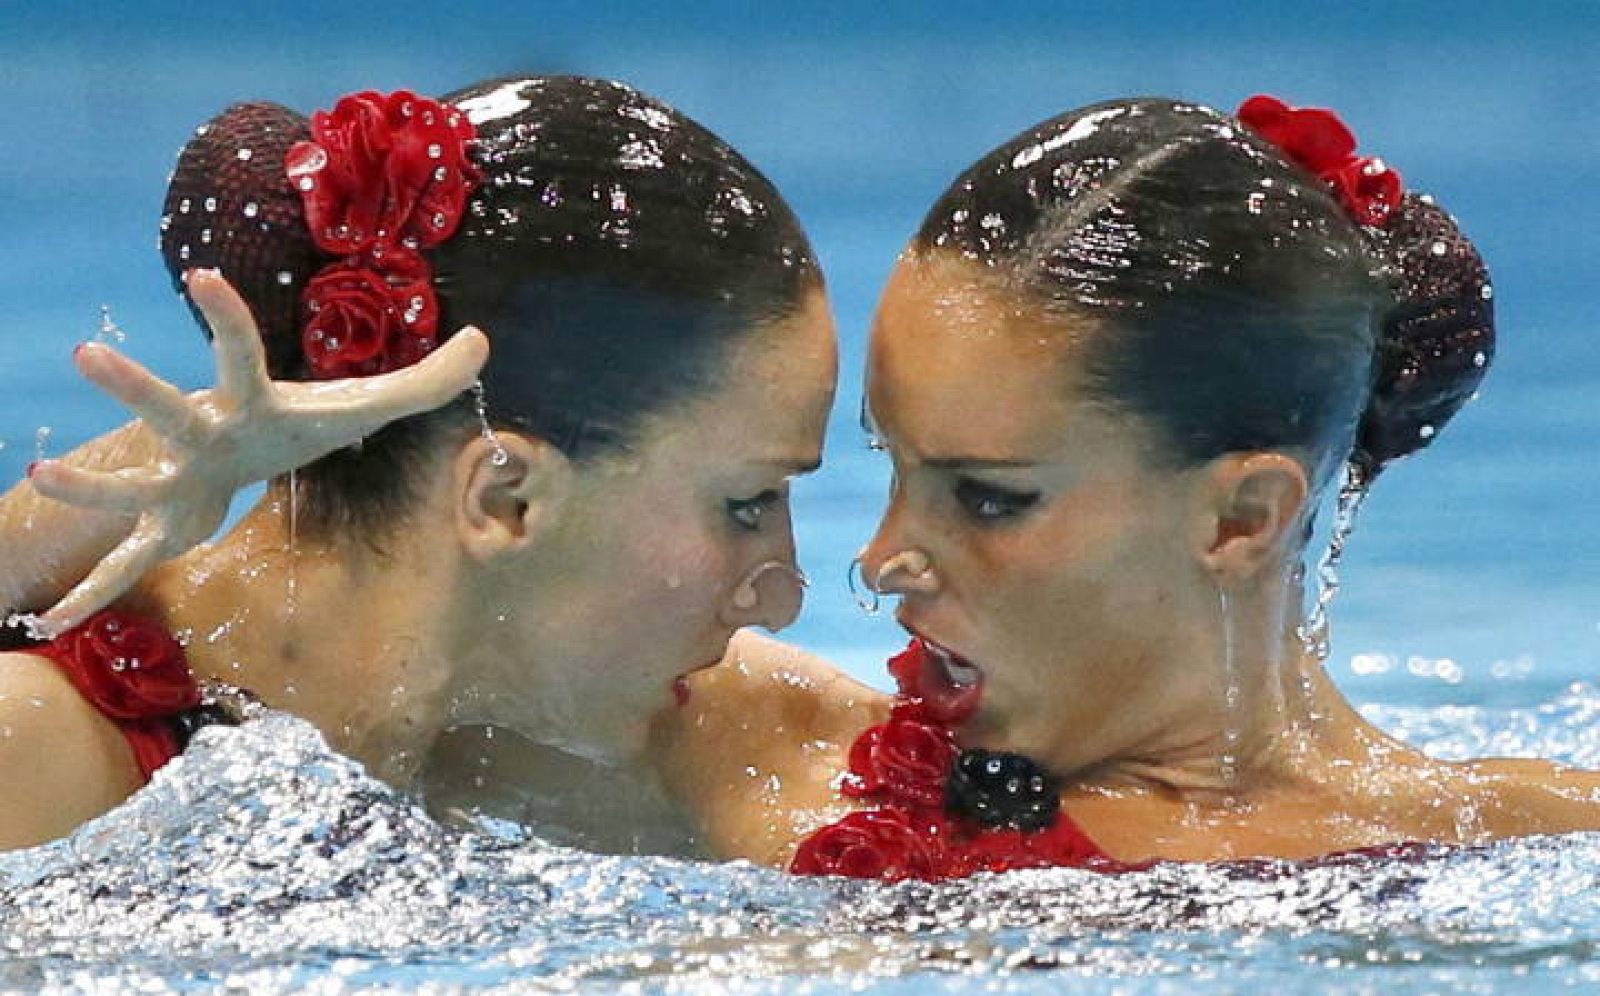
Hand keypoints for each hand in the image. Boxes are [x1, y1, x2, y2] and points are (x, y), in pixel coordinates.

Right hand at [26, 269, 488, 633]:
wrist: (248, 456)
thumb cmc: (304, 421)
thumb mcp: (372, 404)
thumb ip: (430, 377)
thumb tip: (486, 342)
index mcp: (253, 406)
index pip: (243, 356)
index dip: (228, 318)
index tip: (201, 275)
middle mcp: (204, 436)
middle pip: (170, 412)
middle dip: (134, 388)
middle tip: (86, 354)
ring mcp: (177, 481)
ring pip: (127, 487)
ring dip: (88, 487)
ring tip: (40, 475)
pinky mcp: (166, 524)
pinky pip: (125, 562)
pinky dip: (94, 591)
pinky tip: (54, 622)